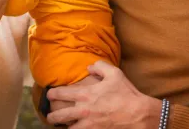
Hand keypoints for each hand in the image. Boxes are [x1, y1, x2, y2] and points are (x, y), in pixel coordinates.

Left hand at [47, 61, 161, 128]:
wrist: (139, 114)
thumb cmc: (126, 93)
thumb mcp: (114, 73)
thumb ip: (99, 66)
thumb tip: (89, 67)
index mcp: (86, 94)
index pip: (61, 94)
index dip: (52, 94)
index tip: (49, 94)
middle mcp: (84, 111)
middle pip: (60, 115)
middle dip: (52, 116)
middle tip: (49, 115)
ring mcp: (89, 125)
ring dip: (63, 127)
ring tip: (60, 125)